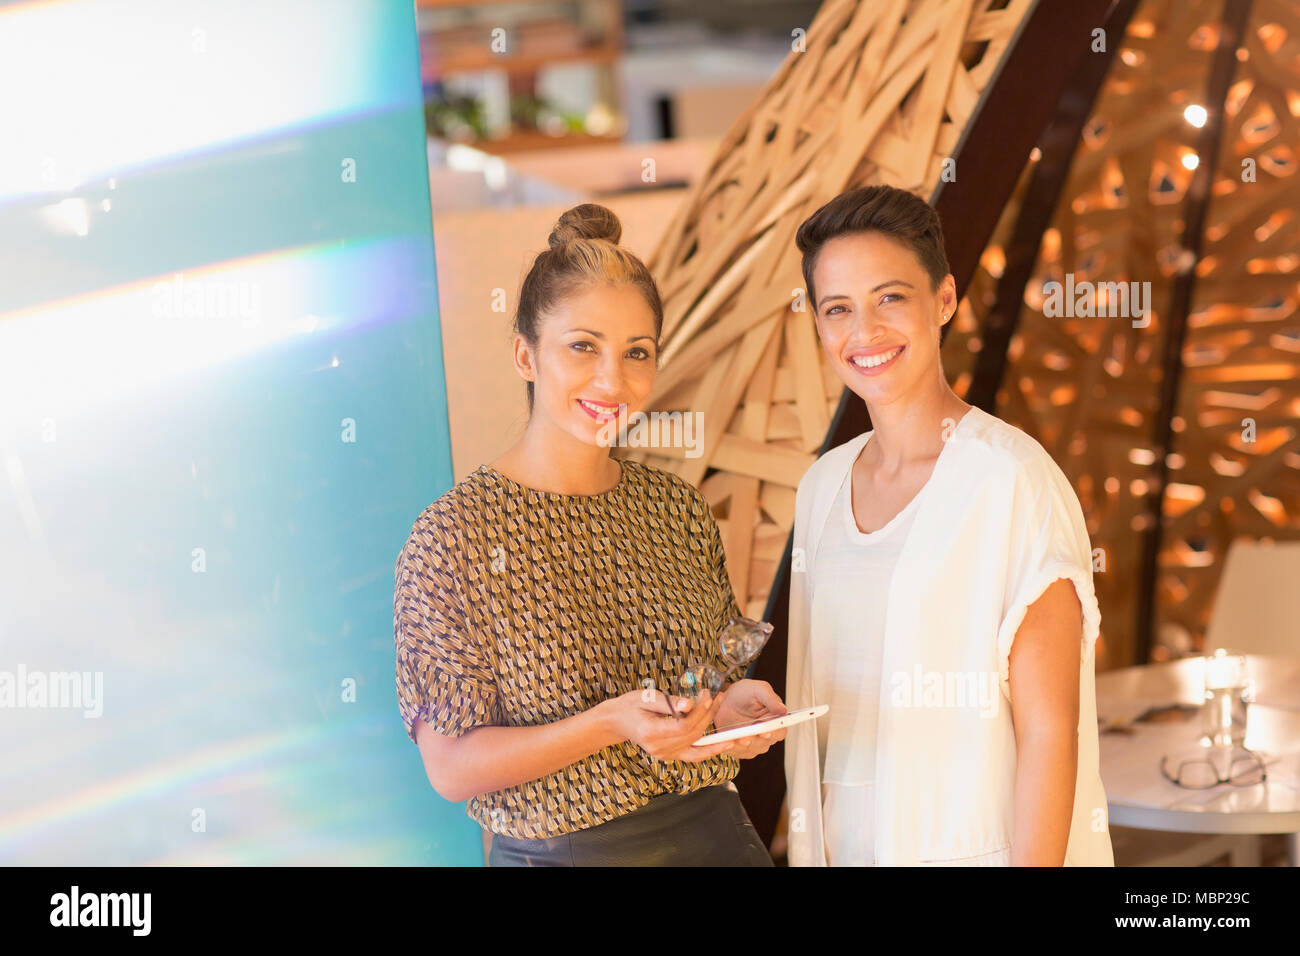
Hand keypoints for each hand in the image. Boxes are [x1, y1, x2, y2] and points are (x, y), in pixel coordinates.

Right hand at [603, 687, 734, 762]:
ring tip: (726, 716)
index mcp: (651, 733)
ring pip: (696, 744)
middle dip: (708, 715)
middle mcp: (659, 748)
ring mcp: (665, 755)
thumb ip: (669, 702)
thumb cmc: (631, 705)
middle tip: (717, 696)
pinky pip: (694, 755)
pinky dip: (710, 750)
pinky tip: (725, 744)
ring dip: (714, 731)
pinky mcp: (671, 755)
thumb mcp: (646, 697)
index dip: (699, 711)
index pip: (683, 725)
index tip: (709, 695)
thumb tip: (689, 704)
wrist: (617, 721)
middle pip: (692, 734)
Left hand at [715, 679, 787, 758]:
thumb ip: (770, 698)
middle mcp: (766, 734)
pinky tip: (725, 742)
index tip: (765, 732)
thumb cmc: (744, 693)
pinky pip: (737, 752)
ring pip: (751, 749)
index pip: (780, 731)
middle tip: (746, 737)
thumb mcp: (757, 689)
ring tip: (734, 739)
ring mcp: (754, 742)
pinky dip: (731, 748)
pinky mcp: (740, 748)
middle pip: (765, 742)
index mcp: (774, 720)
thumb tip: (782, 709)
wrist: (726, 700)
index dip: (774, 733)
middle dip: (755, 740)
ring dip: (742, 745)